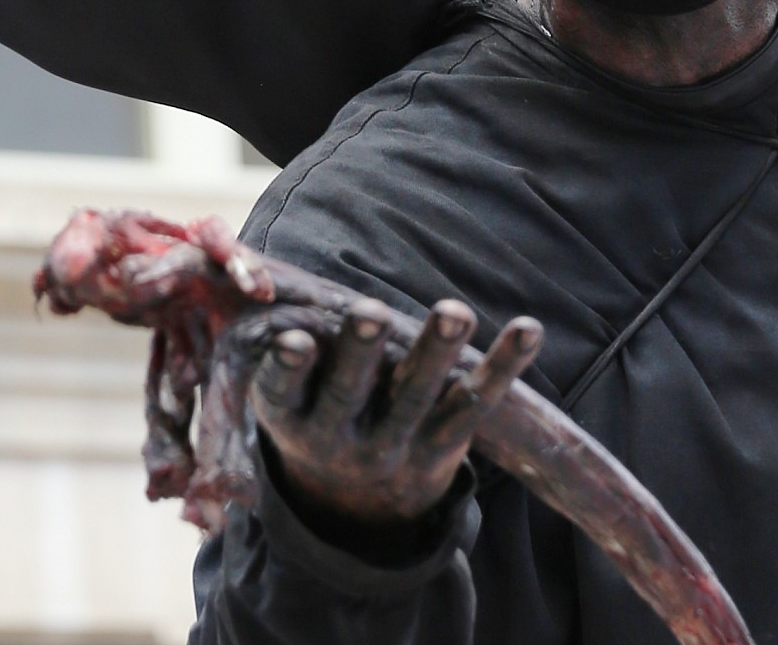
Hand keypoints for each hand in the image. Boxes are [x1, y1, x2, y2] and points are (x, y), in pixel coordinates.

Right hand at [251, 297, 543, 528]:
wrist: (356, 510)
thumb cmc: (316, 413)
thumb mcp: (286, 398)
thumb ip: (282, 348)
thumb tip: (248, 267)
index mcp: (290, 419)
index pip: (283, 394)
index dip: (288, 369)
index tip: (294, 340)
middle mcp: (338, 438)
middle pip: (349, 394)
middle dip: (361, 352)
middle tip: (370, 312)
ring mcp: (393, 446)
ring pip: (417, 396)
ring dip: (437, 350)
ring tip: (455, 310)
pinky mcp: (443, 445)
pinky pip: (475, 403)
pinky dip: (504, 365)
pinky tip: (529, 328)